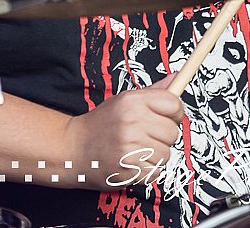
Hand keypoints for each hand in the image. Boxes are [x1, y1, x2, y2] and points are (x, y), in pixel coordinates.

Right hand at [61, 77, 183, 188]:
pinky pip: (155, 172)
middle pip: (173, 132)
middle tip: (145, 136)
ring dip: (154, 156)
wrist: (72, 149)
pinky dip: (146, 171)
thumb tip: (176, 78)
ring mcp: (130, 146)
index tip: (168, 118)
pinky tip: (132, 163)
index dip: (175, 113)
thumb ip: (153, 92)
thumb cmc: (101, 124)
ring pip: (166, 154)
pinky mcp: (128, 169)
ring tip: (135, 150)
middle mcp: (132, 121)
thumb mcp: (124, 101)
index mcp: (132, 101)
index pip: (174, 104)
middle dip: (163, 137)